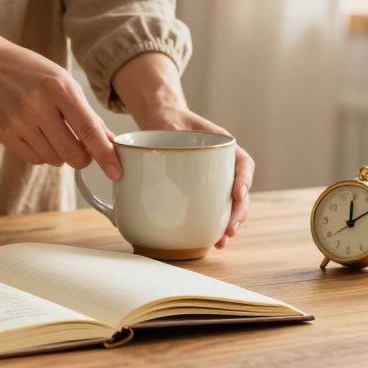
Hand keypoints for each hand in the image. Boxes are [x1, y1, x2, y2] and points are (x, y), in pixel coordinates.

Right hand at [0, 37, 121, 177]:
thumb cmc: (32, 72)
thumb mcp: (64, 82)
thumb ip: (87, 114)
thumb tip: (109, 141)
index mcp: (60, 88)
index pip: (89, 129)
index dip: (105, 154)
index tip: (115, 171)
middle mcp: (38, 106)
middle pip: (72, 152)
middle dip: (82, 157)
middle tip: (82, 149)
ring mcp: (19, 122)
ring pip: (54, 159)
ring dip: (61, 154)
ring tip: (53, 133)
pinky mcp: (5, 134)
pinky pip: (34, 159)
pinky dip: (42, 154)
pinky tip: (37, 135)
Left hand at [131, 107, 254, 248]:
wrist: (163, 126)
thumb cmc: (168, 124)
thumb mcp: (166, 124)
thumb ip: (156, 136)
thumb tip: (123, 151)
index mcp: (223, 148)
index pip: (243, 163)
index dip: (244, 179)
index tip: (237, 194)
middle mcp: (223, 166)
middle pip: (240, 191)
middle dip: (238, 213)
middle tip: (229, 230)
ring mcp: (215, 180)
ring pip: (229, 205)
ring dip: (228, 225)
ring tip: (220, 243)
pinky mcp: (203, 193)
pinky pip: (213, 210)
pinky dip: (213, 226)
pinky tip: (209, 241)